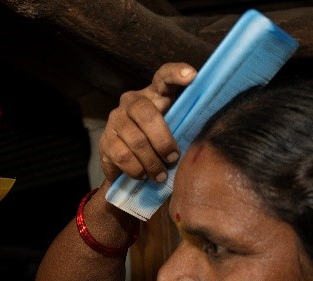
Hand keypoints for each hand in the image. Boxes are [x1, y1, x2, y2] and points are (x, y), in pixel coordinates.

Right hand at [99, 62, 196, 183]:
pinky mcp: (104, 140)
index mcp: (154, 94)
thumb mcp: (172, 130)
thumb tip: (208, 132)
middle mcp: (130, 101)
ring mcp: (115, 120)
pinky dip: (136, 170)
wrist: (126, 166)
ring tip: (160, 175)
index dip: (176, 73)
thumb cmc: (157, 144)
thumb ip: (182, 125)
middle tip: (173, 158)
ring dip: (151, 162)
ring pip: (136, 141)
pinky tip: (143, 175)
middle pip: (146, 115)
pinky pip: (123, 156)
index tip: (192, 76)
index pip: (163, 76)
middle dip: (163, 141)